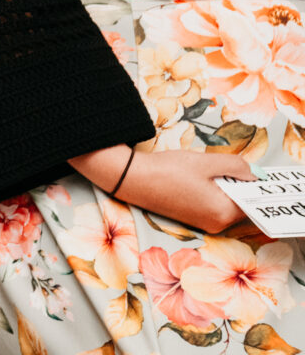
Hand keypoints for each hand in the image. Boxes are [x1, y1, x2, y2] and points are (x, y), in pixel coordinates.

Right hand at [69, 145, 252, 233]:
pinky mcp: (191, 218)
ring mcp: (203, 223)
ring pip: (225, 202)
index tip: (251, 171)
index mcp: (223, 213)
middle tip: (223, 165)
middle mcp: (215, 224)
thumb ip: (236, 166)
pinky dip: (210, 191)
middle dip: (237, 183)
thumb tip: (254, 174)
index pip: (251, 199)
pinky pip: (212, 205)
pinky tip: (195, 177)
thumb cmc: (168, 170)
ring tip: (204, 170)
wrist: (132, 178)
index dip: (253, 183)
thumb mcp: (206, 162)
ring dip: (222, 186)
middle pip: (239, 202)